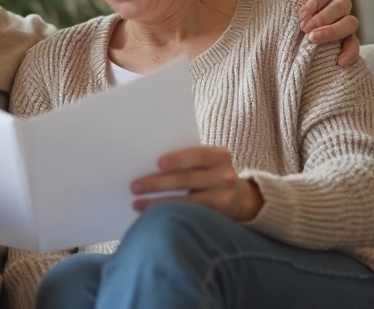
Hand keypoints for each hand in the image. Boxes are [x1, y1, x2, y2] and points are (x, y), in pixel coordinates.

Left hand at [130, 146, 262, 221]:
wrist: (238, 197)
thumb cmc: (209, 173)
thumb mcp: (207, 161)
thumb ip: (187, 159)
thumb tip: (146, 162)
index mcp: (220, 156)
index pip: (199, 155)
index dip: (179, 159)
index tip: (157, 163)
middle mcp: (225, 176)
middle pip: (188, 180)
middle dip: (158, 183)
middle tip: (134, 187)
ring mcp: (223, 199)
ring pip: (187, 202)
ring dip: (158, 203)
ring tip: (136, 204)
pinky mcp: (217, 218)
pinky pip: (190, 217)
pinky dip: (169, 215)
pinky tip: (151, 215)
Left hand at [268, 0, 359, 67]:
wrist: (273, 36)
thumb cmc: (277, 12)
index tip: (301, 15)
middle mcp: (335, 5)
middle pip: (343, 4)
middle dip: (324, 17)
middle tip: (305, 28)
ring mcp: (343, 23)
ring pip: (351, 23)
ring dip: (334, 31)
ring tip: (314, 40)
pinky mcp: (345, 42)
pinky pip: (354, 45)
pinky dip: (350, 53)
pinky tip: (339, 62)